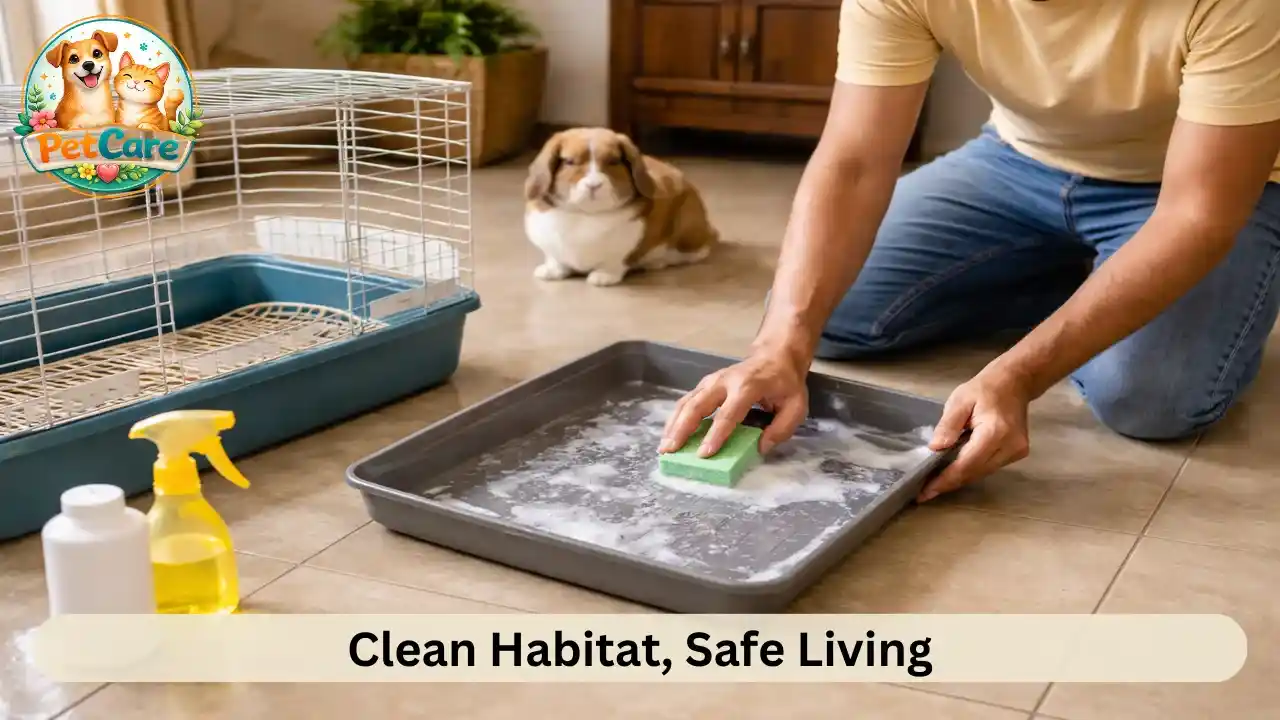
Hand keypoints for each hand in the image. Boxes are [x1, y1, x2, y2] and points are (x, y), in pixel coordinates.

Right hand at [659, 345, 809, 457]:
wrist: (774, 356)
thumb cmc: (785, 383)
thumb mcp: (796, 406)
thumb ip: (781, 428)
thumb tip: (760, 448)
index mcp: (747, 387)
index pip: (728, 413)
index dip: (716, 434)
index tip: (704, 453)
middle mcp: (724, 381)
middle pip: (697, 405)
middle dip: (682, 429)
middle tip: (670, 450)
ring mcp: (711, 381)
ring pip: (686, 402)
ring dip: (673, 425)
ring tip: (664, 447)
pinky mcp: (705, 384)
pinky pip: (686, 401)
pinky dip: (675, 418)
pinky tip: (669, 435)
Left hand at [920, 365, 1032, 501]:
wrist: (1014, 382)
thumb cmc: (984, 388)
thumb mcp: (959, 401)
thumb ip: (947, 426)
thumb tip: (935, 450)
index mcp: (995, 432)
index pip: (966, 465)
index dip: (944, 480)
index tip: (925, 492)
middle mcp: (1010, 447)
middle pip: (974, 473)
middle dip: (949, 483)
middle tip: (925, 491)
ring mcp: (1016, 452)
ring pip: (982, 473)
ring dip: (959, 478)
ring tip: (935, 482)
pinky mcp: (1017, 453)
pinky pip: (988, 467)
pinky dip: (971, 469)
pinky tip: (954, 469)